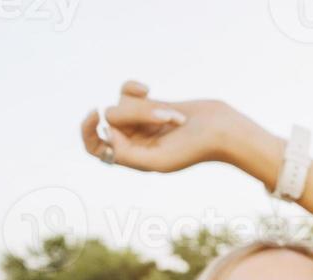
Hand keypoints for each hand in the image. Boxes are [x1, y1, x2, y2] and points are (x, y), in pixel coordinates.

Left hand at [80, 80, 251, 172]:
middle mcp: (134, 141)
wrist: (223, 130)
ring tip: (173, 115)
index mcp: (134, 159)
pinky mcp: (150, 105)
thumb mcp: (158, 160)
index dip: (88, 132)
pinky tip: (146, 87)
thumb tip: (106, 129)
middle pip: (113, 120)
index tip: (94, 114)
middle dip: (136, 115)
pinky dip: (134, 88)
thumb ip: (126, 153)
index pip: (96, 148)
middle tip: (165, 119)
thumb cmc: (196, 148)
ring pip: (122, 104)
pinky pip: (127, 91)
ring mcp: (142, 122)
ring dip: (146, 106)